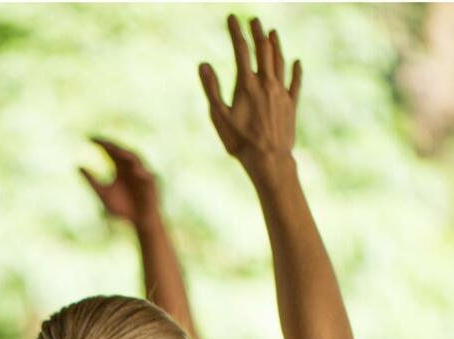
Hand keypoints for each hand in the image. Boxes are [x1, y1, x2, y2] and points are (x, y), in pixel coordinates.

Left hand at [79, 138, 158, 226]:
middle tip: (102, 141)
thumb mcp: (103, 194)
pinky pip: (148, 176)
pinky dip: (141, 172)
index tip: (89, 138)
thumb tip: (77, 166)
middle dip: (113, 146)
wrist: (139, 222)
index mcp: (120, 168)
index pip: (110, 151)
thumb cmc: (123, 208)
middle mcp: (131, 167)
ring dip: (128, 155)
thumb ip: (91, 181)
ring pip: (137, 160)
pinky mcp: (152, 184)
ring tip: (117, 151)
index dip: (101, 144)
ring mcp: (142, 174)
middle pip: (122, 152)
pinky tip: (134, 170)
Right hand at [199, 15, 301, 181]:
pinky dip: (296, 70)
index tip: (232, 17)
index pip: (240, 50)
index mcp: (246, 84)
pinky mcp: (291, 105)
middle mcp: (266, 84)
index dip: (235, 32)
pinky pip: (295, 82)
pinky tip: (297, 62)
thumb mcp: (219, 116)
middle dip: (257, 33)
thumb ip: (212, 89)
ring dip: (276, 45)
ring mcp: (281, 93)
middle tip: (253, 19)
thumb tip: (203, 64)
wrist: (268, 159)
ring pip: (280, 62)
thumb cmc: (240, 141)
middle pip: (263, 50)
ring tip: (272, 32)